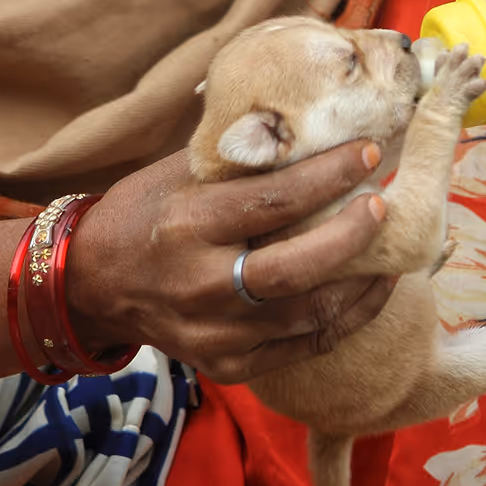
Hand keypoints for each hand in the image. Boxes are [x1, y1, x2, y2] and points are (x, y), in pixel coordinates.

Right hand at [64, 142, 392, 383]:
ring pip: (309, 315)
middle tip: (383, 207)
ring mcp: (213, 333)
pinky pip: (304, 346)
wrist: (91, 283)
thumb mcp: (180, 173)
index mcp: (188, 225)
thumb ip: (242, 157)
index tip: (369, 153)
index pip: (274, 201)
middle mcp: (199, 285)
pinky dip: (347, 318)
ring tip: (394, 252)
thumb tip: (313, 120)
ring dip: (362, 282)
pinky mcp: (227, 365)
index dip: (330, 176)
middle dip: (351, 237)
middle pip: (296, 269)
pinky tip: (371, 289)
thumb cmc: (145, 212)